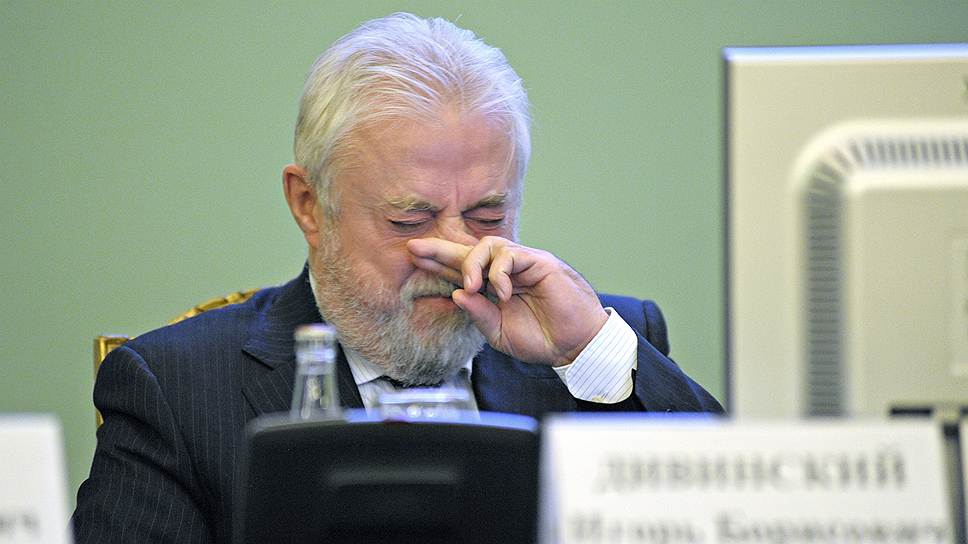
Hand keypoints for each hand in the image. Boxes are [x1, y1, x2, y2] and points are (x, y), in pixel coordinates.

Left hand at [407, 236, 608, 365]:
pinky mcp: (539, 262)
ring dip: (472, 263)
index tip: (413, 257)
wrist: (574, 346)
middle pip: (469, 250)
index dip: (439, 262)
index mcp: (494, 288)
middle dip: (441, 249)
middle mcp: (506, 272)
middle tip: (416, 249)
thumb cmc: (542, 339)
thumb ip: (478, 314)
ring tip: (470, 285)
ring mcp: (523, 264)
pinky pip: (511, 255)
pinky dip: (500, 273)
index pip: (462, 269)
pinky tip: (501, 292)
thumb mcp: (498, 332)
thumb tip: (456, 295)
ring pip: (489, 245)